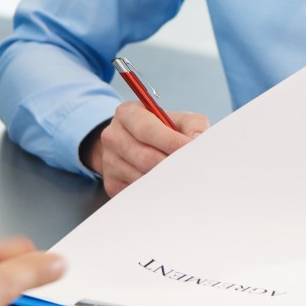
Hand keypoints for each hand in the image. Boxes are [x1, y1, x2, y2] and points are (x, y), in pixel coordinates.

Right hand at [87, 100, 208, 195]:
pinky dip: (155, 191)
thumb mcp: (176, 119)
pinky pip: (136, 192)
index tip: (191, 150)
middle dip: (171, 165)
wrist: (131, 143)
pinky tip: (166, 185)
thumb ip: (192, 125)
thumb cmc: (159, 130)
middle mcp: (113, 136)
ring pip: (142, 178)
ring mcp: (109, 161)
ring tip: (181, 177)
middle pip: (145, 158)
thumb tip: (197, 139)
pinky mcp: (111, 183)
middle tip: (191, 169)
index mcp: (127, 114)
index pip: (148, 130)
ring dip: (165, 180)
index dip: (171, 142)